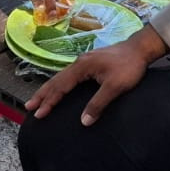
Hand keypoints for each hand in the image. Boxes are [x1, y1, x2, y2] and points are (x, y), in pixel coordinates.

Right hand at [24, 26, 166, 121]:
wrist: (141, 48)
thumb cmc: (129, 66)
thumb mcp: (114, 87)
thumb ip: (98, 104)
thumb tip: (84, 121)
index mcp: (82, 67)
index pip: (61, 87)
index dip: (49, 101)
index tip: (39, 114)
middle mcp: (79, 62)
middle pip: (56, 80)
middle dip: (42, 95)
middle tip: (29, 107)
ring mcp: (84, 61)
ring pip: (61, 77)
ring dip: (49, 89)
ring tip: (38, 99)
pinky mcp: (90, 62)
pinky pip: (69, 75)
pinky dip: (60, 84)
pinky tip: (59, 88)